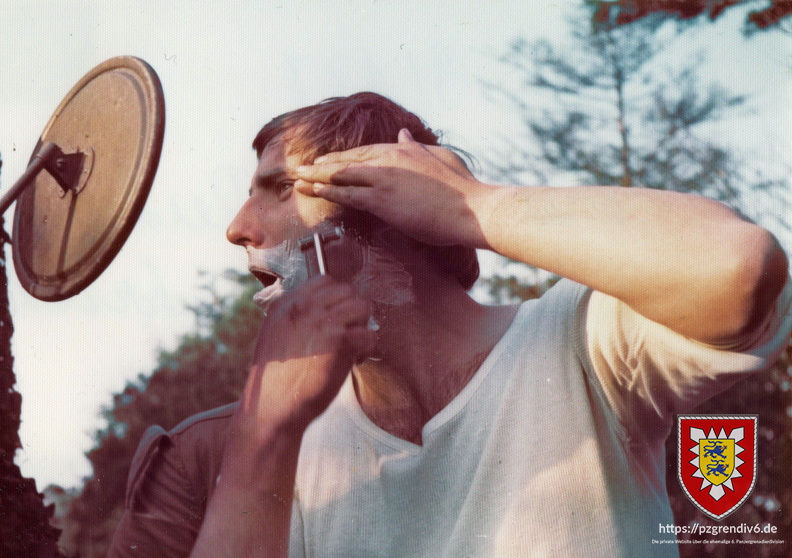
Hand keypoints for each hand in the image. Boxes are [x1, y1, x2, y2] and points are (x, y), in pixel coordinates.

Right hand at [235, 276, 374, 440]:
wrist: (271, 407)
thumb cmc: (274, 379)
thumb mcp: (276, 334)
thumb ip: (298, 317)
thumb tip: (329, 311)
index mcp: (286, 303)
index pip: (324, 280)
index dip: (336, 299)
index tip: (335, 320)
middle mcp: (305, 306)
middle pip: (347, 291)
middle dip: (351, 312)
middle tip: (346, 336)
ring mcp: (323, 321)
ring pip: (362, 307)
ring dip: (361, 327)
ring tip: (350, 349)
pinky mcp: (340, 341)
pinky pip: (369, 335)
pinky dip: (366, 349)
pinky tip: (353, 361)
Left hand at [294, 129, 492, 247]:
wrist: (473, 208)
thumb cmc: (463, 189)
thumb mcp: (441, 157)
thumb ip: (417, 146)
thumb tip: (402, 134)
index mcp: (404, 150)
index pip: (365, 152)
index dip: (343, 157)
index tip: (325, 160)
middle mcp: (390, 159)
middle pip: (348, 160)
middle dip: (322, 165)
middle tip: (302, 168)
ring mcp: (384, 178)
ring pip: (342, 175)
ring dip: (317, 177)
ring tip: (298, 179)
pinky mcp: (382, 199)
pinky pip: (346, 195)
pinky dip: (326, 192)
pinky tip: (312, 192)